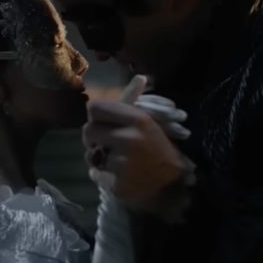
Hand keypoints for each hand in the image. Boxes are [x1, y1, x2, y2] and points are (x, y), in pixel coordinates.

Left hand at [82, 76, 188, 202]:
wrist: (174, 181)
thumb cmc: (158, 146)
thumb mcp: (149, 121)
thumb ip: (133, 103)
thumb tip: (140, 77)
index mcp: (138, 119)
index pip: (95, 108)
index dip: (95, 115)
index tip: (101, 122)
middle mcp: (129, 139)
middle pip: (88, 130)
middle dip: (93, 137)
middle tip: (105, 142)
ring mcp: (124, 164)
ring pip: (90, 155)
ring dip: (98, 157)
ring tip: (115, 159)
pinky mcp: (119, 184)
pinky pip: (97, 174)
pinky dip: (104, 175)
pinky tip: (119, 174)